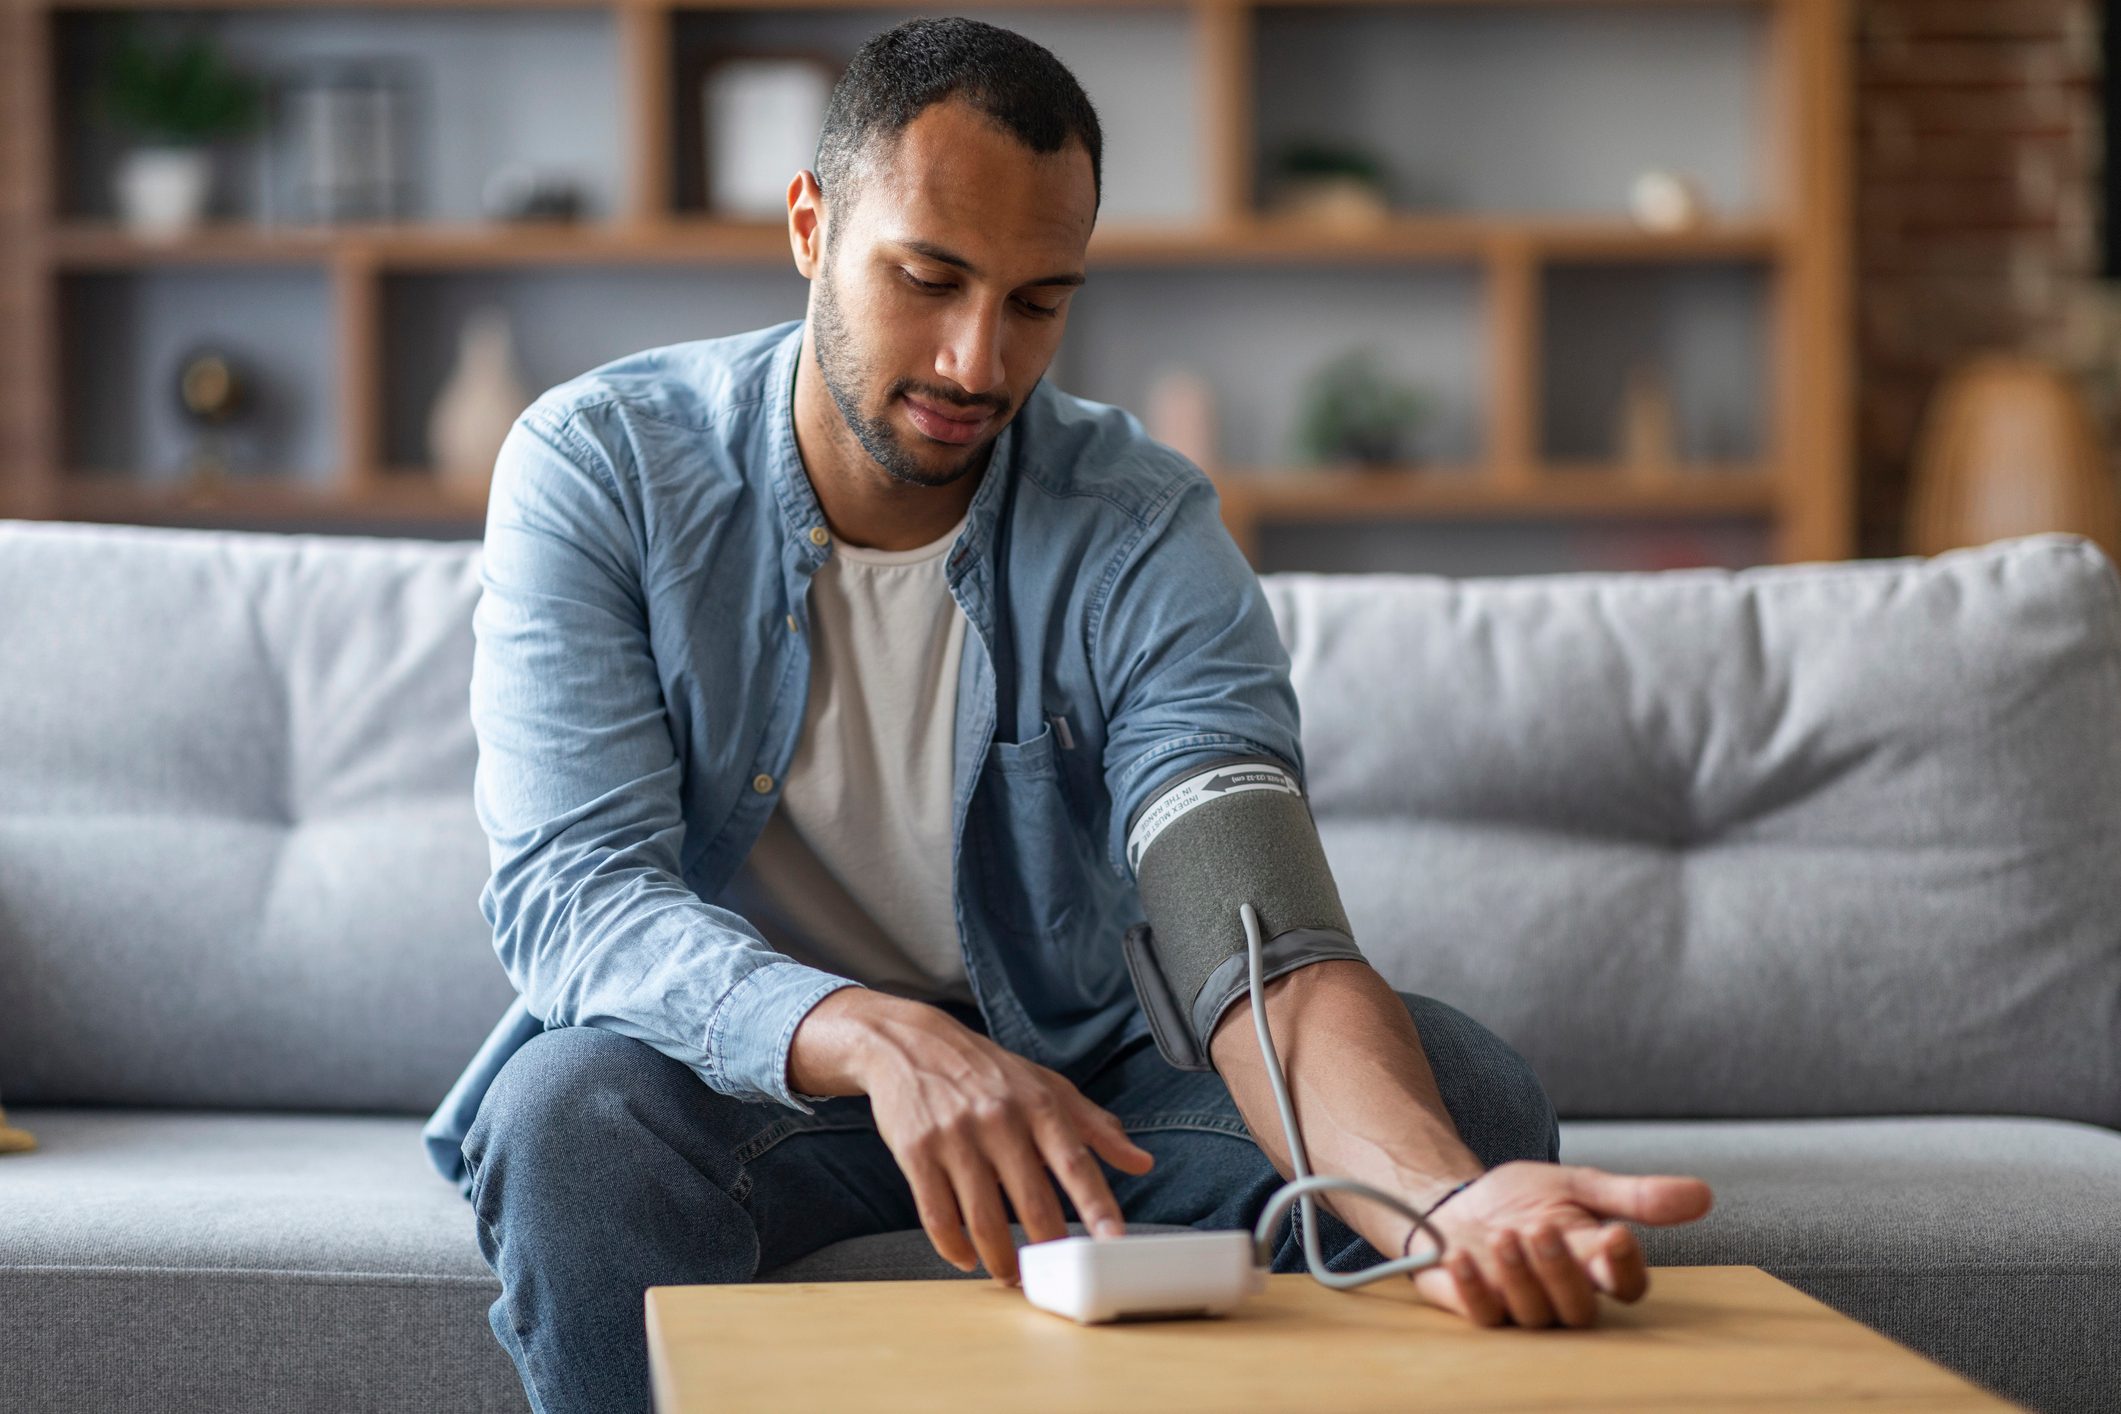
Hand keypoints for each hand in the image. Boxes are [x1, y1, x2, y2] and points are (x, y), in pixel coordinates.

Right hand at [791, 989, 1155, 1284]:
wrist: (910, 1043)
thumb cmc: (989, 1072)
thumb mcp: (1047, 1086)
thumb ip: (1096, 1127)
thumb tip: (1143, 1163)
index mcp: (1038, 1105)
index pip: (1075, 1162)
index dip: (1097, 1205)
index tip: (1113, 1242)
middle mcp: (999, 1120)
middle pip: (1032, 1201)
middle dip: (1048, 1248)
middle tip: (1057, 1276)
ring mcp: (954, 1137)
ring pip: (983, 1218)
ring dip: (1000, 1259)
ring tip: (1012, 1276)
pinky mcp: (916, 1152)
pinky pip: (937, 1215)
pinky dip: (953, 1247)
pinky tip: (966, 1258)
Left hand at [1403, 1162, 1712, 1327]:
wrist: (1458, 1200)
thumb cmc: (1525, 1199)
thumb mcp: (1578, 1185)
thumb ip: (1635, 1196)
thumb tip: (1704, 1195)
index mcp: (1595, 1266)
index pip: (1626, 1285)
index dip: (1625, 1267)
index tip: (1615, 1234)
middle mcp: (1562, 1295)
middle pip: (1579, 1307)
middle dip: (1562, 1270)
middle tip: (1542, 1228)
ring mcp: (1520, 1306)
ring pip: (1534, 1314)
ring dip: (1520, 1276)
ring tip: (1504, 1236)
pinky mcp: (1479, 1307)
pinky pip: (1482, 1314)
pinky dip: (1472, 1289)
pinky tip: (1460, 1258)